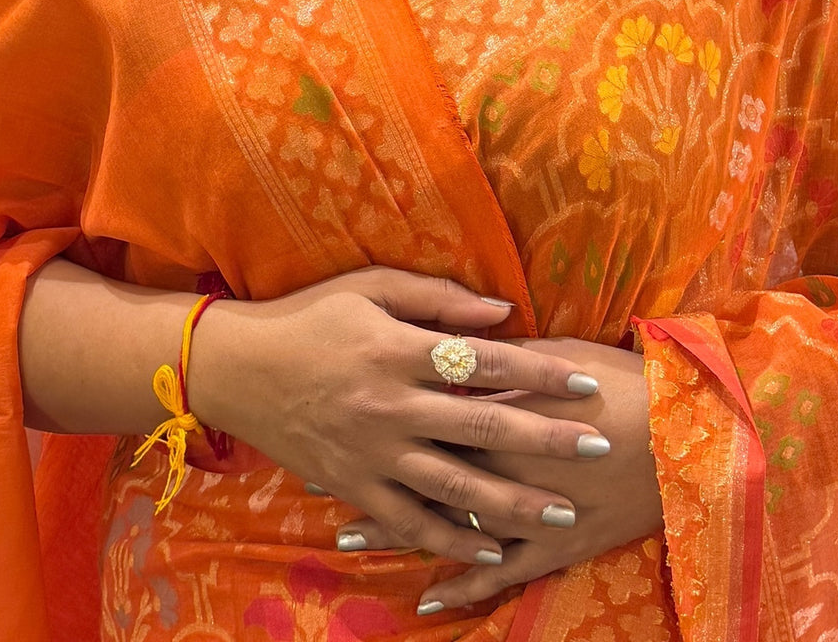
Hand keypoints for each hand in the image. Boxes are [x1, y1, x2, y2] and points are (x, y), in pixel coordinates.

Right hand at [186, 269, 605, 565]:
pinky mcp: (353, 486)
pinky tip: (492, 550)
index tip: (587, 382)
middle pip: (484, 428)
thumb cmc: (312, 317)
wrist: (238, 368)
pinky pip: (409, 521)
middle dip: (547, 441)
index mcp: (400, 350)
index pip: (487, 363)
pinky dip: (451, 539)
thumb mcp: (372, 287)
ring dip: (513, 501)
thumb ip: (439, 299)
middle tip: (599, 448)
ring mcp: (372, 453)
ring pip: (455, 486)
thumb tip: (504, 313)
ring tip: (564, 511)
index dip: (541, 373)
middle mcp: (391, 406)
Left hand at [339, 337, 663, 613]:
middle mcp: (500, 458)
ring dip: (397, 527)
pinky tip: (429, 596)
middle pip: (419, 462)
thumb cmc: (625, 382)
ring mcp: (524, 506)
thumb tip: (463, 339)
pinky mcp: (554, 544)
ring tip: (350, 531)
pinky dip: (464, 585)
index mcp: (499, 404)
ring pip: (447, 520)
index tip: (329, 403)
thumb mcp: (559, 351)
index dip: (376, 405)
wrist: (688, 436)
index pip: (423, 403)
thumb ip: (504, 352)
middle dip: (367, 466)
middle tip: (314, 471)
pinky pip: (501, 572)